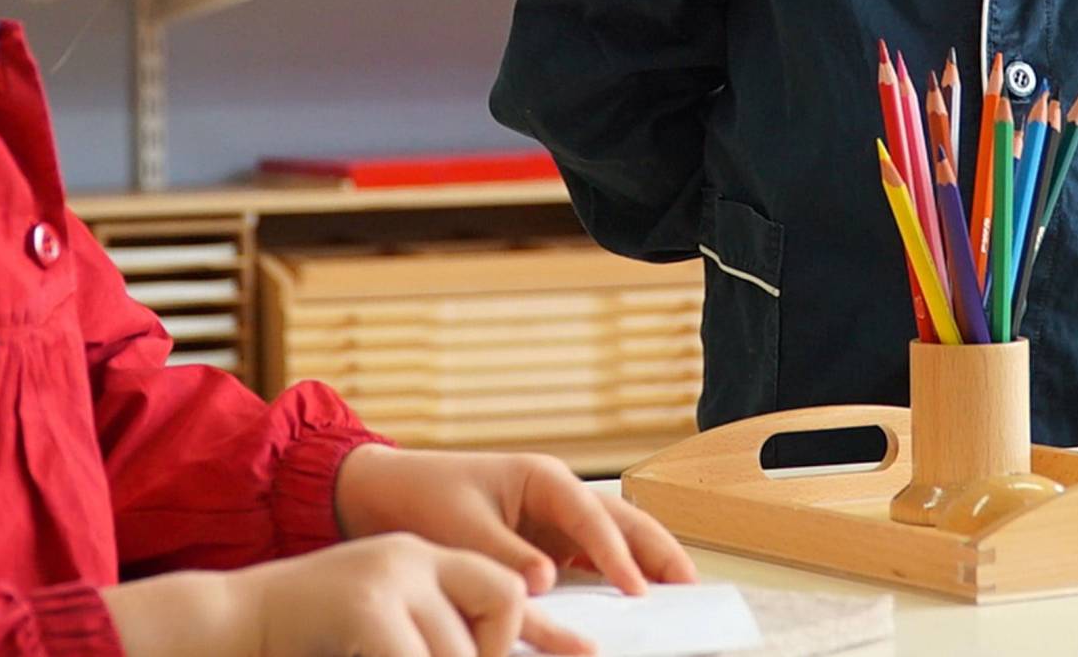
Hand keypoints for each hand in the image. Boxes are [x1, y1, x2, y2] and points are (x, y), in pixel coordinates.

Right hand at [102, 534, 595, 656]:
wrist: (224, 622)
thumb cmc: (305, 638)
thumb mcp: (379, 629)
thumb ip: (427, 635)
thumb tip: (491, 651)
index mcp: (419, 557)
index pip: (506, 587)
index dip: (514, 634)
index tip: (554, 654)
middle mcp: (412, 557)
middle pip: (504, 604)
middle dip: (490, 649)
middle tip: (434, 650)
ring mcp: (390, 578)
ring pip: (460, 648)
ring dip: (433, 656)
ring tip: (376, 642)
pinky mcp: (369, 609)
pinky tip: (370, 650)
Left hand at [333, 446, 697, 595]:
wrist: (387, 493)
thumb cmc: (424, 498)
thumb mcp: (464, 529)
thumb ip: (507, 556)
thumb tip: (545, 582)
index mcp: (543, 478)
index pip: (593, 518)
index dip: (618, 555)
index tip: (638, 589)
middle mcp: (558, 495)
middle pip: (622, 520)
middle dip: (658, 550)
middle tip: (690, 586)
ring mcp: (555, 519)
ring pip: (615, 537)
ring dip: (646, 561)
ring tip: (679, 592)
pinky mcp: (546, 543)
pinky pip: (589, 560)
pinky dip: (614, 575)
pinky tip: (635, 599)